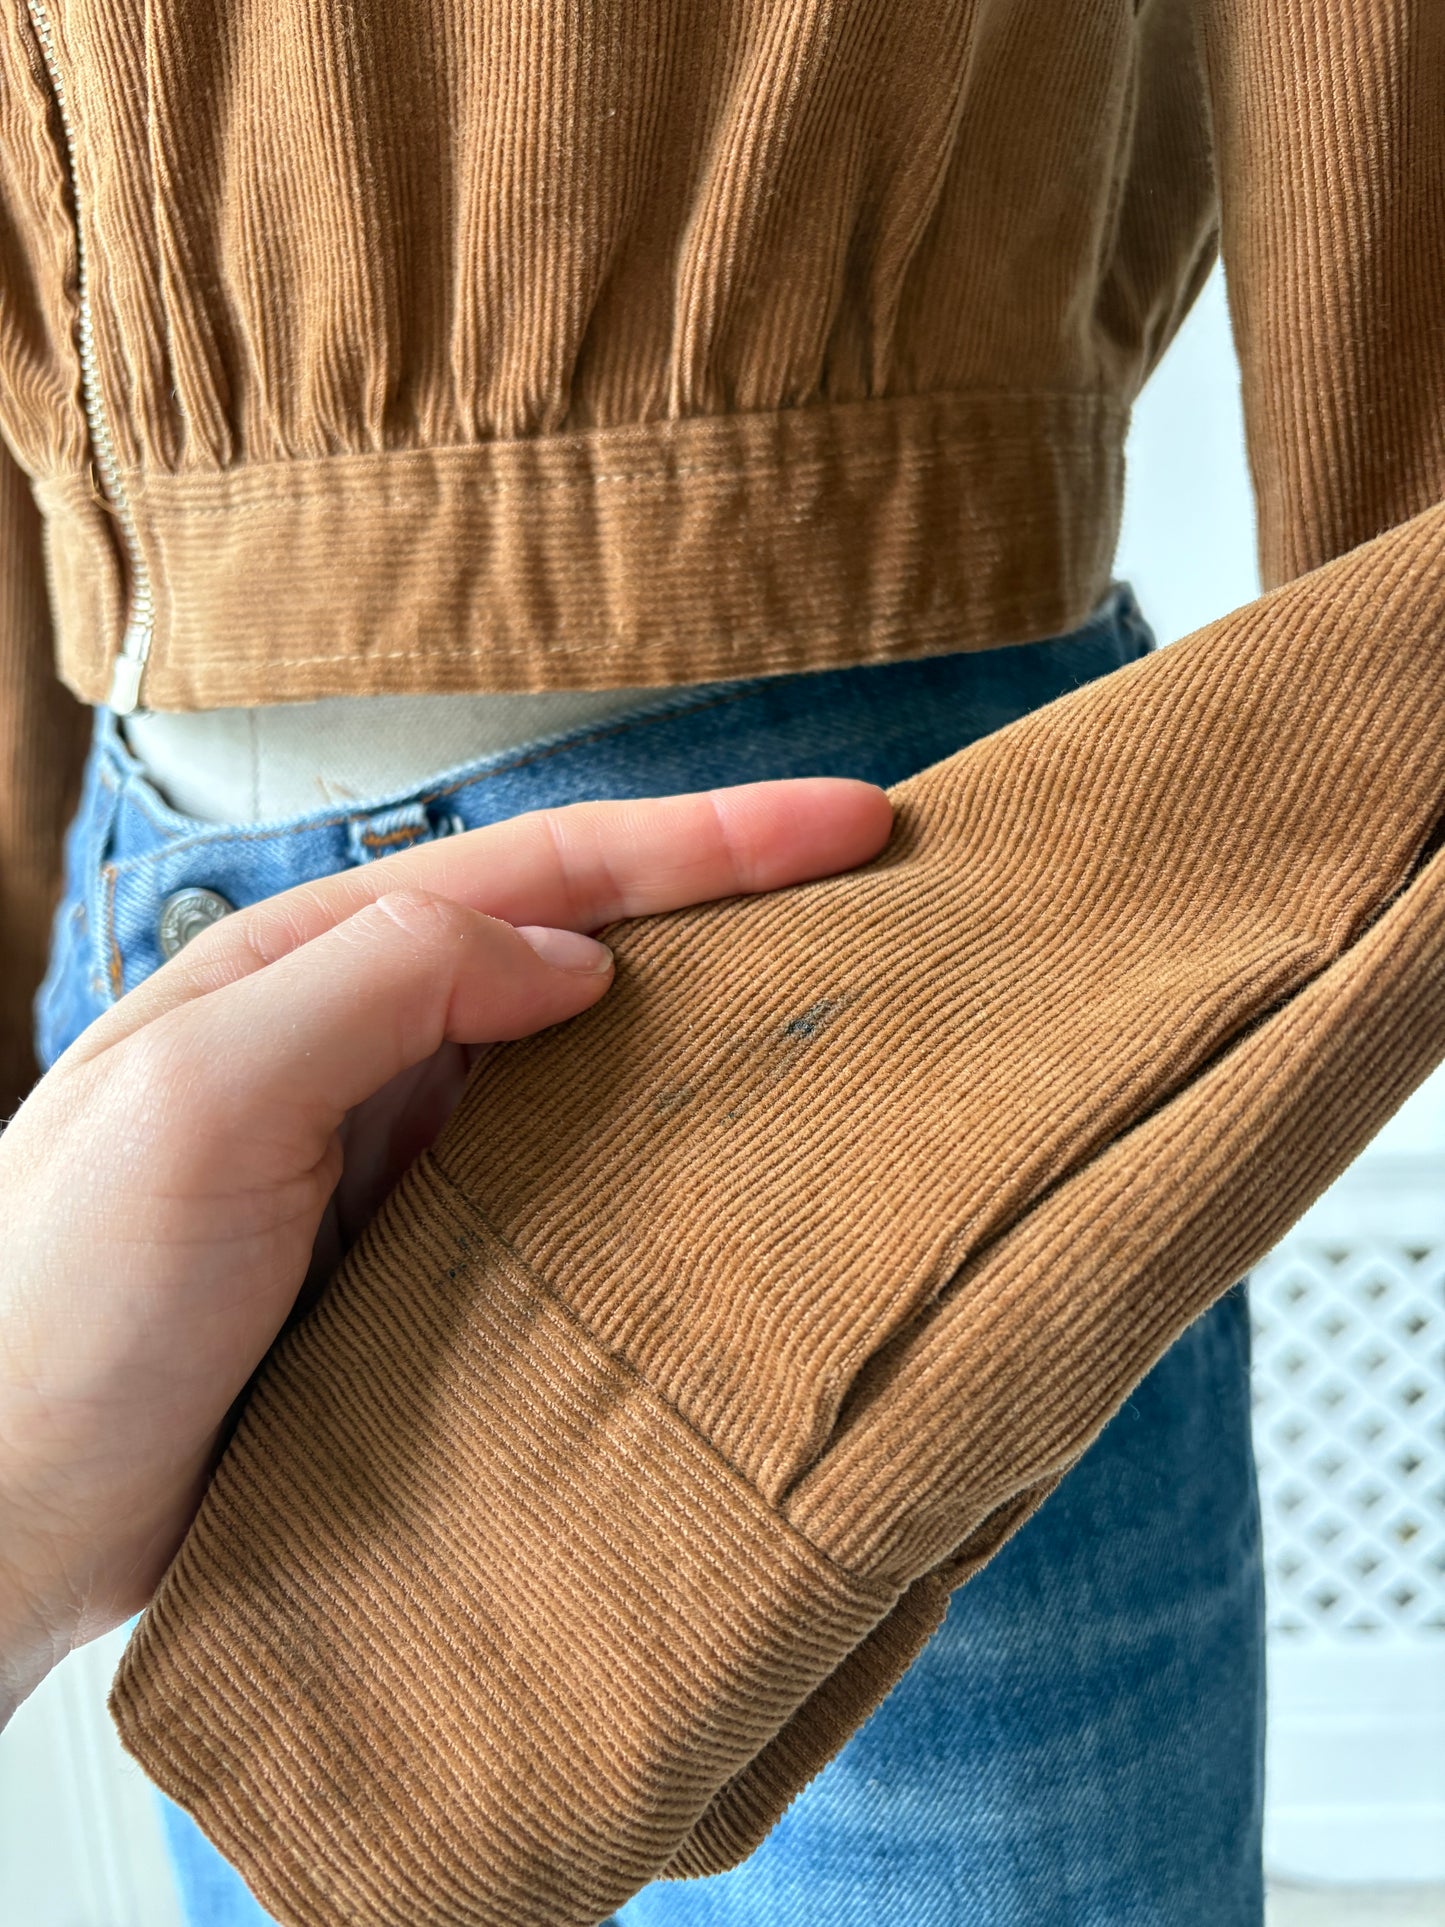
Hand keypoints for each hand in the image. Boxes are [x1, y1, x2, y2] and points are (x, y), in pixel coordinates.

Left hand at [0, 777, 891, 1719]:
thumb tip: (571, 959)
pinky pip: (570, 1188)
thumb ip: (380, 988)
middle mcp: (366, 1047)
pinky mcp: (423, 1266)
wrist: (3, 1512)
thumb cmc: (63, 1302)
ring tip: (845, 1019)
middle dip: (732, 908)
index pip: (539, 873)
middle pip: (584, 946)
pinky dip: (663, 1167)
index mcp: (312, 971)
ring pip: (589, 1068)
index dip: (703, 841)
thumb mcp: (200, 1098)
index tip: (843, 822)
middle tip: (879, 897)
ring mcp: (399, 1160)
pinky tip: (735, 1184)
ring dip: (712, 1037)